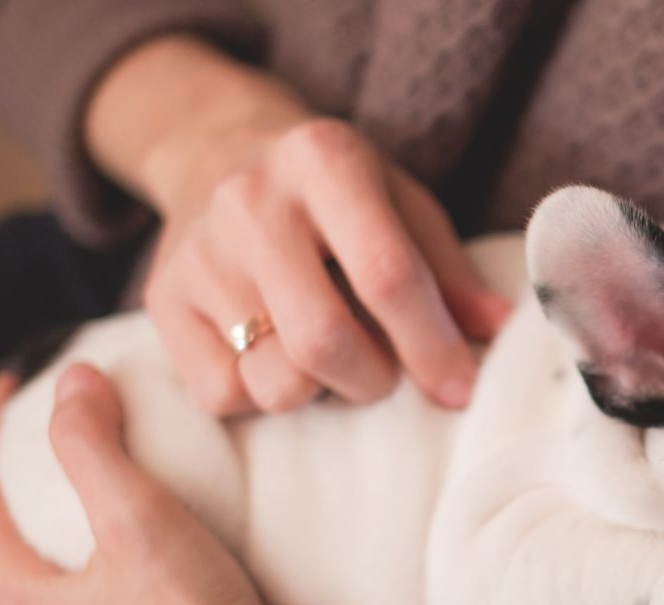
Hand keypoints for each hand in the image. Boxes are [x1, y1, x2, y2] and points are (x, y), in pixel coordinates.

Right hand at [88, 36, 508, 414]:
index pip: (387, 275)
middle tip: (386, 372)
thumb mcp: (401, 203)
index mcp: (325, 162)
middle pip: (323, 341)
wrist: (215, 150)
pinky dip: (262, 395)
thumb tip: (501, 330)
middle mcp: (251, 202)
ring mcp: (197, 253)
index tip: (459, 389)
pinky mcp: (161, 300)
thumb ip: (448, 270)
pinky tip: (274, 356)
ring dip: (320, 391)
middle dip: (374, 379)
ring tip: (330, 357)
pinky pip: (223, 395)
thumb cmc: (334, 192)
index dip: (431, 345)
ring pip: (274, 380)